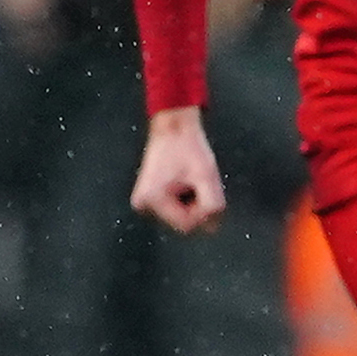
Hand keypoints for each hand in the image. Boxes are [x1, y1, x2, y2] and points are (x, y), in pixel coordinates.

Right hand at [129, 107, 227, 233]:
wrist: (174, 127)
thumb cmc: (188, 147)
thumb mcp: (207, 177)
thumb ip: (213, 206)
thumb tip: (212, 228)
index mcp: (152, 200)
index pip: (187, 224)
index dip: (203, 212)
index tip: (205, 190)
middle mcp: (143, 205)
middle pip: (183, 221)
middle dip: (197, 206)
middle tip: (199, 182)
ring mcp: (145, 201)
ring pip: (181, 215)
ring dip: (193, 202)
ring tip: (191, 178)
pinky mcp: (150, 197)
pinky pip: (176, 207)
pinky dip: (186, 197)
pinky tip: (185, 180)